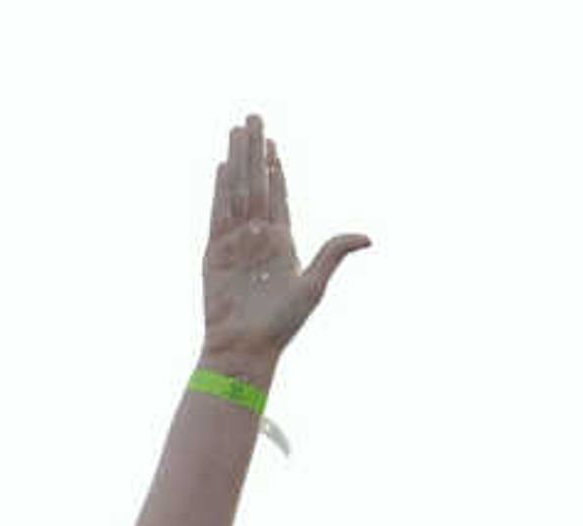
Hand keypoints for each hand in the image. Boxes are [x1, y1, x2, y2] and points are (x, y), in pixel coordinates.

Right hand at [199, 115, 364, 373]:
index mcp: (282, 242)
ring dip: (238, 160)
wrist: (245, 349)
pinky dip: (220, 189)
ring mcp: (235, 242)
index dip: (276, 168)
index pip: (279, 196)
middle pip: (256, 183)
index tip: (275, 143)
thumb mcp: (314, 286)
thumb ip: (333, 253)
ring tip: (238, 130)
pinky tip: (222, 166)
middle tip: (255, 118)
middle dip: (255, 150)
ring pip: (237, 190)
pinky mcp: (214, 252)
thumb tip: (368, 237)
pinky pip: (217, 213)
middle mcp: (257, 236)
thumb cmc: (281, 325)